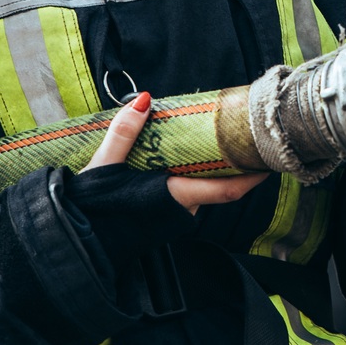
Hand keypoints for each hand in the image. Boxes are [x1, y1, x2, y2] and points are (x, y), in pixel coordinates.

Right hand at [86, 91, 268, 214]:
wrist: (75, 245)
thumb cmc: (92, 209)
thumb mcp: (104, 165)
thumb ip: (125, 132)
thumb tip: (146, 100)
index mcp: (175, 198)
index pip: (227, 190)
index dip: (253, 176)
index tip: (271, 159)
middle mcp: (181, 211)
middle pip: (217, 185)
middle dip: (233, 164)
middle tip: (243, 136)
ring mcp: (172, 217)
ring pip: (200, 188)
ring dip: (210, 168)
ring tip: (217, 138)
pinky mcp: (162, 219)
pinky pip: (187, 193)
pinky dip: (193, 175)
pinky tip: (187, 156)